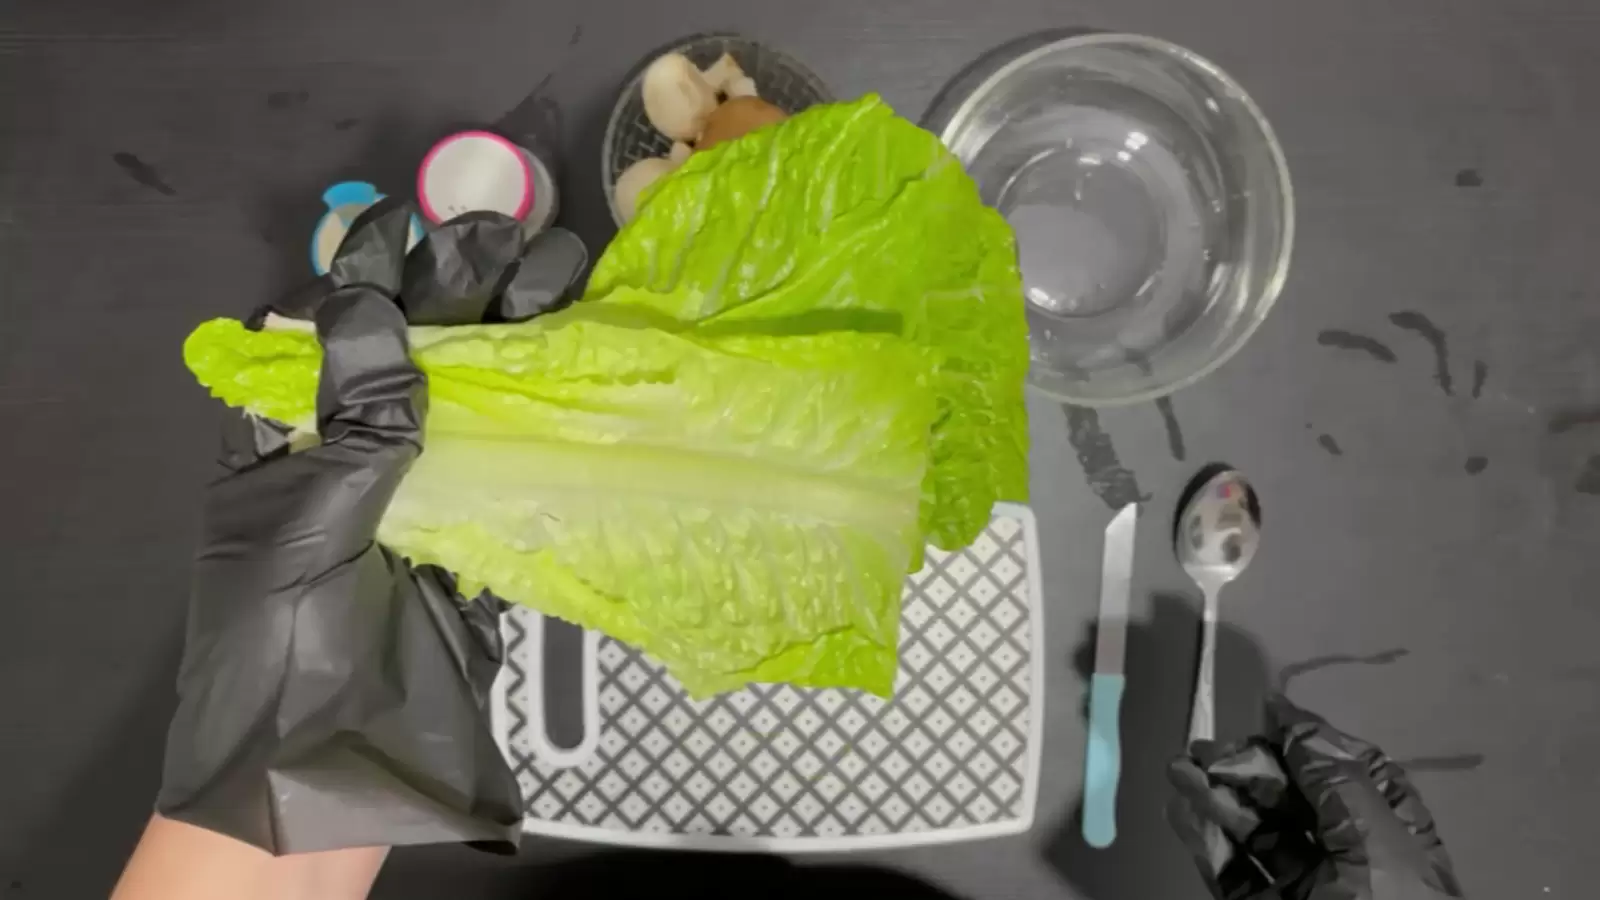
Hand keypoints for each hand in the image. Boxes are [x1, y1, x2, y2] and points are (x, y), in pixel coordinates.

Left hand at [156, 199, 585, 853]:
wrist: (329, 773)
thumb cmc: (286, 646)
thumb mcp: (306, 521)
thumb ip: (355, 418)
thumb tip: (368, 303)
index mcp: (291, 436)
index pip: (336, 331)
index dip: (378, 273)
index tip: (428, 224)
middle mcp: (360, 450)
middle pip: (417, 352)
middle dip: (467, 289)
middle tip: (525, 236)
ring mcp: (425, 491)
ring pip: (475, 397)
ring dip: (518, 338)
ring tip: (567, 274)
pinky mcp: (479, 534)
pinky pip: (513, 462)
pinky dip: (550, 416)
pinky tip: (585, 371)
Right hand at [1167, 694, 1463, 899]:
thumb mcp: (1378, 849)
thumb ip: (1337, 782)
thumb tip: (1297, 721)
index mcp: (1396, 843)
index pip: (1354, 775)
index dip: (1313, 741)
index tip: (1268, 711)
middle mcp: (1351, 866)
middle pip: (1297, 799)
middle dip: (1252, 767)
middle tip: (1209, 751)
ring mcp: (1305, 895)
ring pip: (1256, 834)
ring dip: (1216, 797)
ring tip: (1178, 770)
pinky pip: (1231, 874)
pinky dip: (1204, 841)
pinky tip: (1181, 811)